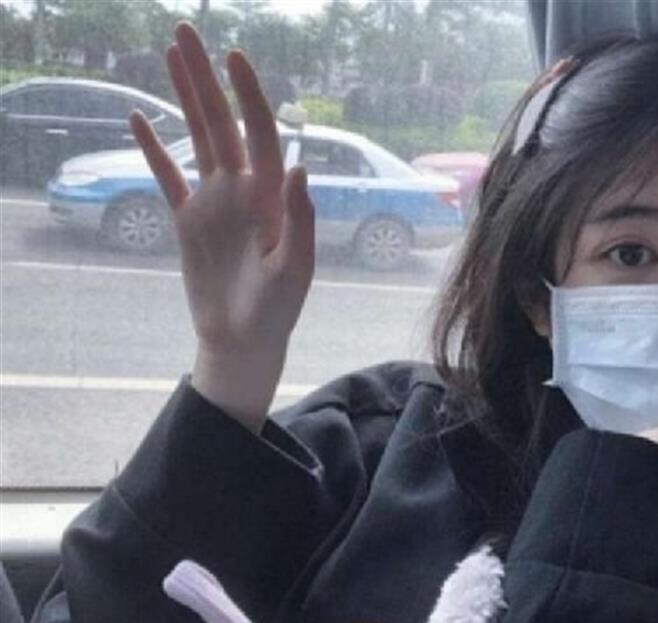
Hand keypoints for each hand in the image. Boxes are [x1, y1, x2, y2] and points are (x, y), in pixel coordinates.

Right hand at [130, 22, 313, 431]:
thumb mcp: (294, 270)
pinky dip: (154, 151)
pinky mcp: (189, 221)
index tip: (234, 57)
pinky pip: (168, 177)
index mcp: (269, 198)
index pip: (260, 134)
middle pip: (222, 124)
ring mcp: (213, 203)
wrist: (243, 339)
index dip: (249, 96)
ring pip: (196, 140)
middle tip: (186, 32)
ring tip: (170, 56)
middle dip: (206, 79)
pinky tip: (140, 121)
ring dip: (184, 99)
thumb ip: (299, 221)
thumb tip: (299, 168)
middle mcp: (241, 191)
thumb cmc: (276, 311)